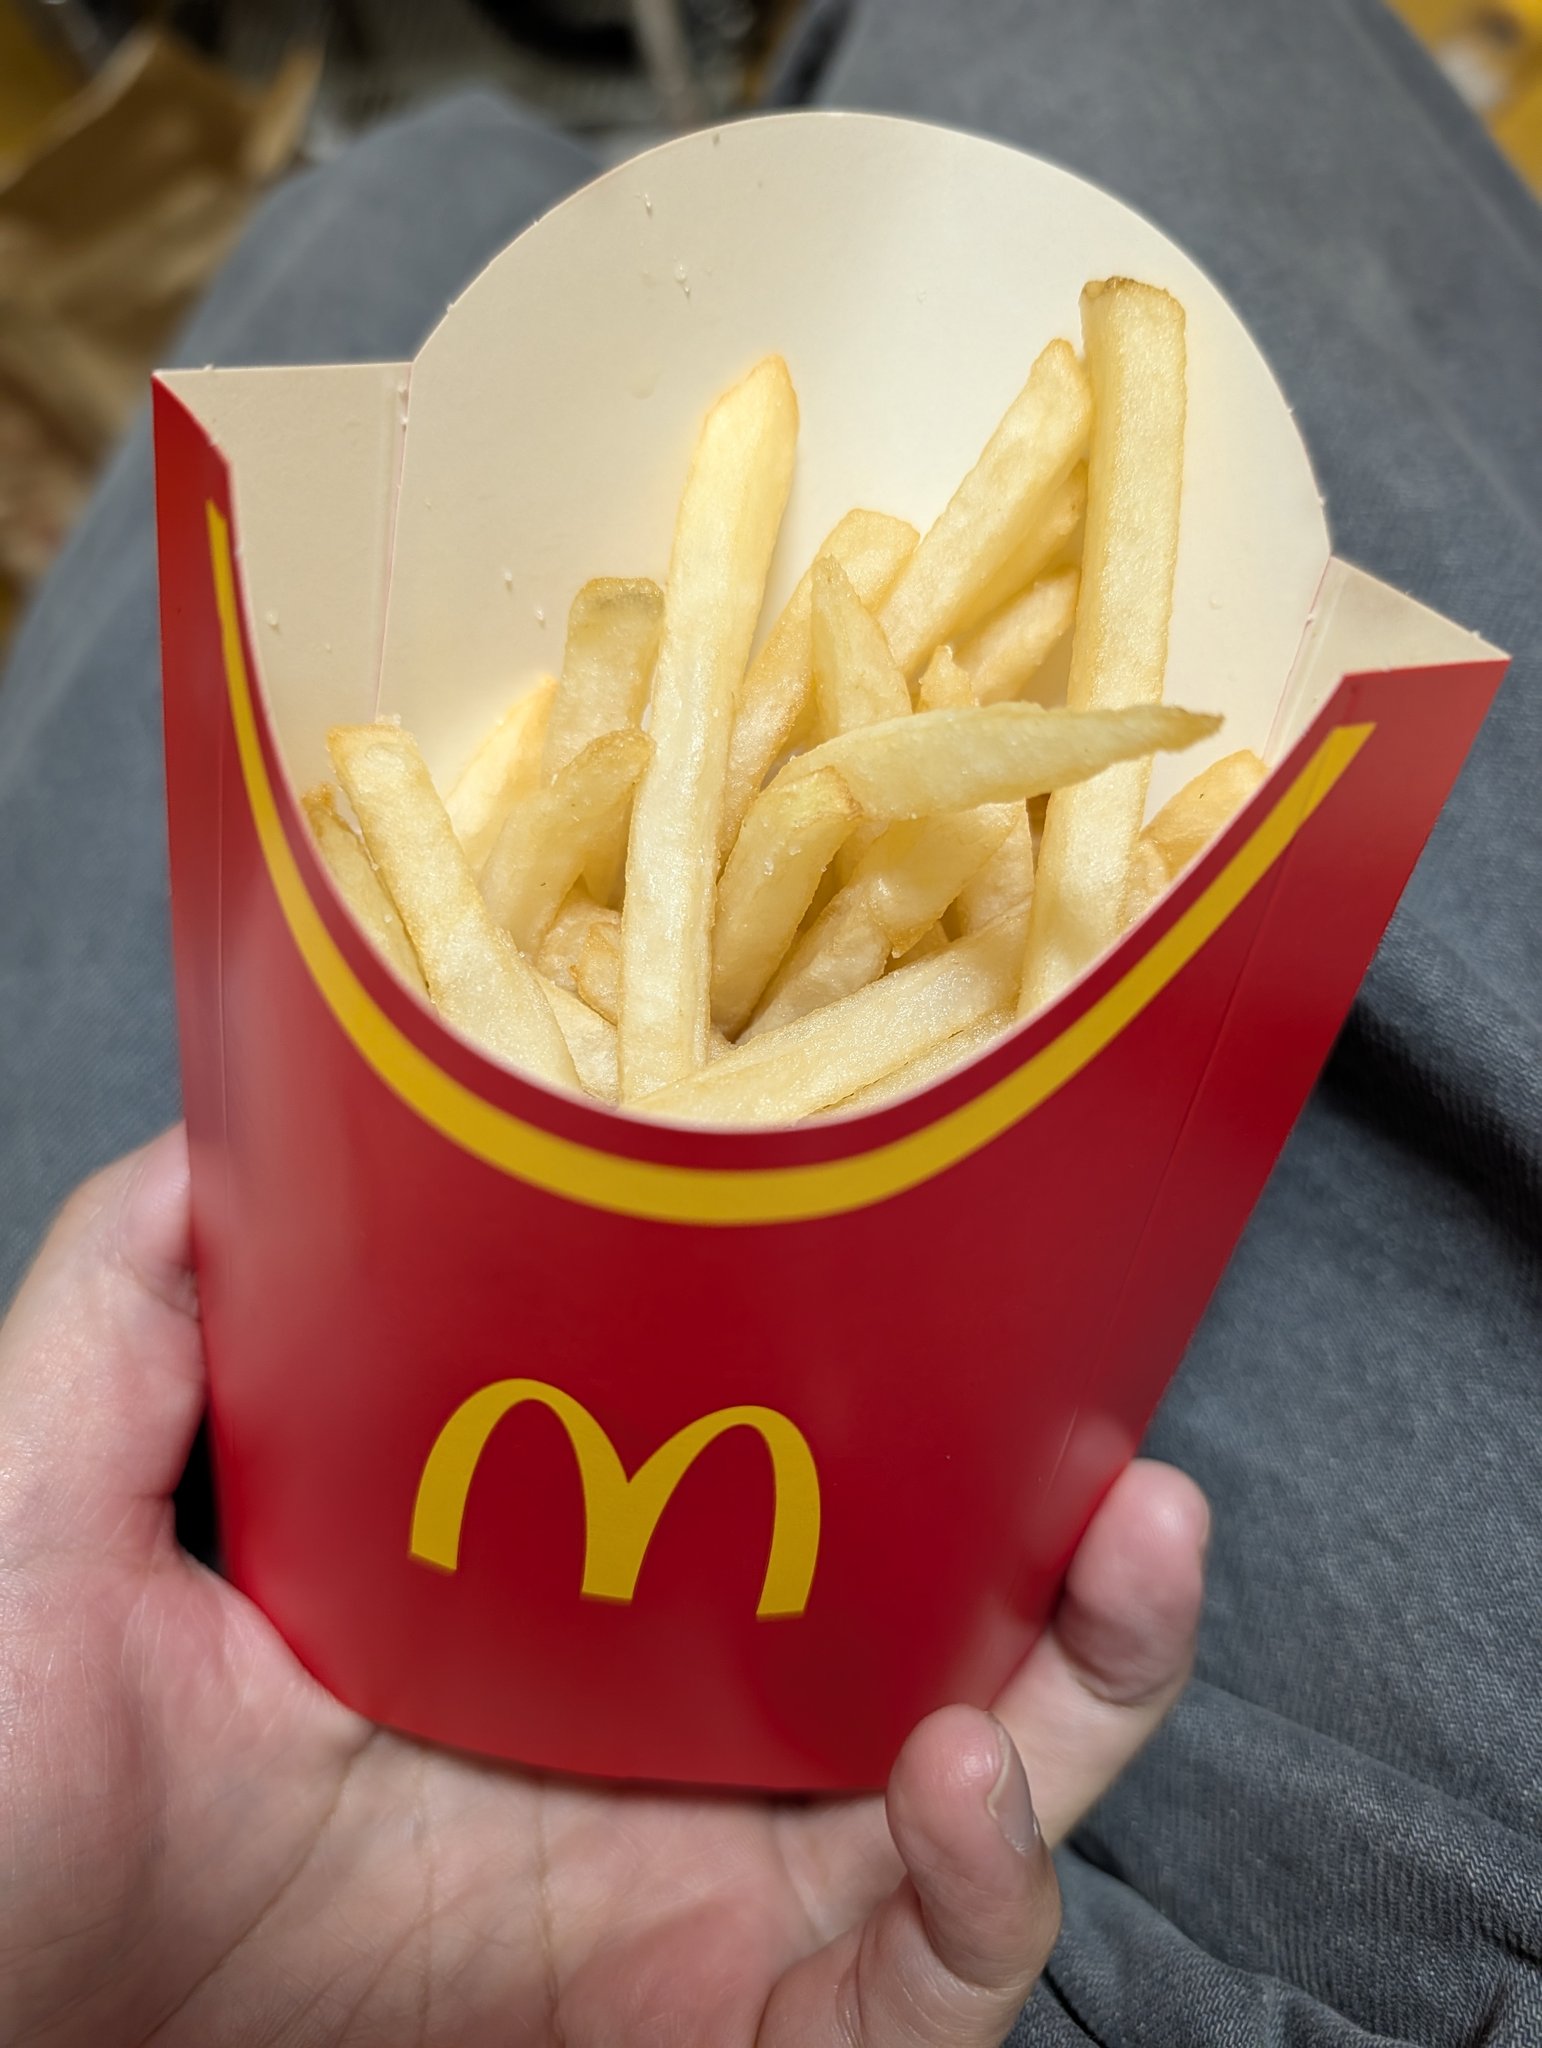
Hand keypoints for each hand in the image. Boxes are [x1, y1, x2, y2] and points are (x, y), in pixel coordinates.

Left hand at [0, 1130, 1205, 2045]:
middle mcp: (677, 1734)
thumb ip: (144, 1298)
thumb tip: (248, 1127)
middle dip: (1080, 1551)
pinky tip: (958, 1777)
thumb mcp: (67, 1484)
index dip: (917, 1398)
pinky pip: (925, 1982)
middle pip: (948, 1633)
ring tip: (1132, 1551)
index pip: (797, 1485)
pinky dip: (984, 1892)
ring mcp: (716, 1888)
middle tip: (1137, 1454)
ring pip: (994, 1788)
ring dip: (1097, 1681)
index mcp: (574, 1601)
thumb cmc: (17, 1779)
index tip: (980, 1276)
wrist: (8, 2026)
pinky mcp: (729, 2027)